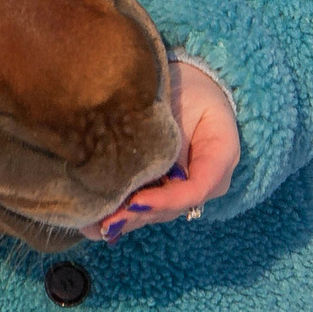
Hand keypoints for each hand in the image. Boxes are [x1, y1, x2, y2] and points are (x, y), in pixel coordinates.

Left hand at [82, 54, 238, 240]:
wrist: (189, 85)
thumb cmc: (194, 91)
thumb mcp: (199, 105)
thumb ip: (178, 130)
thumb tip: (148, 156)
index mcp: (219, 160)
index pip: (193, 190)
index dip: (164, 200)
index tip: (136, 201)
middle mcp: (200, 184)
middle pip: (168, 208)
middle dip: (136, 216)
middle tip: (107, 223)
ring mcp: (177, 188)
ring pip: (152, 212)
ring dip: (124, 220)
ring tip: (94, 226)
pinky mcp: (157, 187)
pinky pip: (140, 204)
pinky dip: (118, 213)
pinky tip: (93, 224)